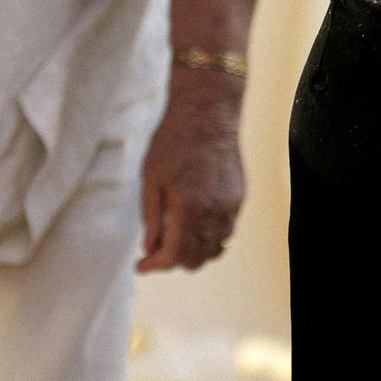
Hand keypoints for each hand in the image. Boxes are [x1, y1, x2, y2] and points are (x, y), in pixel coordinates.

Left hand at [139, 77, 246, 271]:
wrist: (208, 114)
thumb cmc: (174, 141)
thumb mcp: (151, 178)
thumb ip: (151, 217)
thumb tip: (149, 247)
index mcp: (189, 208)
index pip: (174, 255)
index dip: (155, 266)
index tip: (141, 266)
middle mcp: (214, 213)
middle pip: (195, 259)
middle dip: (172, 261)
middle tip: (154, 251)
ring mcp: (230, 207)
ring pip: (214, 250)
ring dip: (193, 253)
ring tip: (174, 241)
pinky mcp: (239, 199)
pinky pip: (226, 233)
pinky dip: (209, 240)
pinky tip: (194, 228)